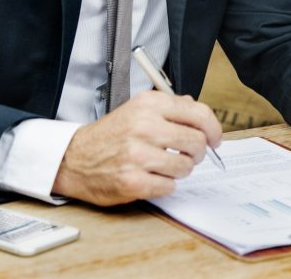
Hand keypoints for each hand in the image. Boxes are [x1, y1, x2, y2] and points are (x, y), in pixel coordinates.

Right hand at [52, 91, 221, 205]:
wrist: (75, 157)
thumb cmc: (110, 134)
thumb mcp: (138, 109)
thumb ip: (171, 107)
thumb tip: (200, 114)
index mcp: (149, 104)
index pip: (198, 114)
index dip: (213, 129)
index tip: (215, 138)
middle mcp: (144, 126)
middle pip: (196, 142)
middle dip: (197, 152)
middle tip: (188, 154)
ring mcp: (137, 155)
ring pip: (185, 166)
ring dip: (181, 170)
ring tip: (166, 165)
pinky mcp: (132, 181)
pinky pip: (169, 186)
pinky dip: (166, 184)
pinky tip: (153, 177)